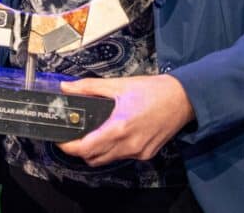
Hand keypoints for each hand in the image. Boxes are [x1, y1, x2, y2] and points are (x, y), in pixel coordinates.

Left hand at [56, 74, 194, 165]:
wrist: (184, 99)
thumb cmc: (151, 90)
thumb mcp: (118, 84)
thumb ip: (88, 87)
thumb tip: (65, 87)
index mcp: (119, 128)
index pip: (86, 148)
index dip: (69, 147)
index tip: (59, 139)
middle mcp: (129, 145)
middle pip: (93, 159)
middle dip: (79, 150)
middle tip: (73, 135)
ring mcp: (139, 152)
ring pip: (107, 160)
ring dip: (95, 152)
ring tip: (89, 134)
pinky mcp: (147, 154)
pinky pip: (122, 157)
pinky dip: (112, 150)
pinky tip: (111, 134)